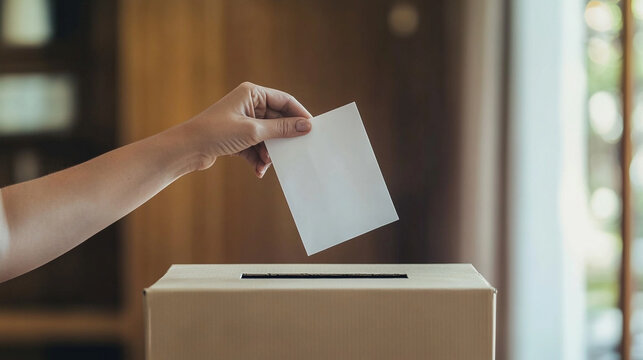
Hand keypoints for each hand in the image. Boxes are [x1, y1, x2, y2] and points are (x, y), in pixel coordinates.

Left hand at [181, 82, 311, 176]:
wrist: (187, 149)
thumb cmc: (216, 132)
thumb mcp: (254, 131)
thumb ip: (282, 129)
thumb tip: (307, 126)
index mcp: (252, 93)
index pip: (284, 100)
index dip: (299, 114)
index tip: (312, 130)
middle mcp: (248, 104)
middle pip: (277, 121)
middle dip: (282, 139)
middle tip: (294, 152)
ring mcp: (243, 122)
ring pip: (267, 137)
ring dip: (269, 152)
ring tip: (266, 164)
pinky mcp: (237, 137)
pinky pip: (256, 147)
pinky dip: (258, 158)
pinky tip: (257, 170)